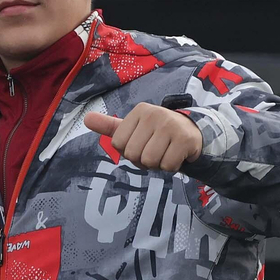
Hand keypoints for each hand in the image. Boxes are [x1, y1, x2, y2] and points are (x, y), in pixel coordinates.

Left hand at [85, 103, 202, 172]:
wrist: (193, 132)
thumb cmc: (158, 132)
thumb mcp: (134, 128)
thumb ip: (110, 126)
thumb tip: (86, 118)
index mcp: (139, 111)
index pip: (118, 144)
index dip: (129, 151)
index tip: (142, 143)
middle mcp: (154, 114)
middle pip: (133, 154)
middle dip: (142, 160)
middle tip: (155, 150)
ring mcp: (171, 125)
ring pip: (149, 161)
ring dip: (156, 165)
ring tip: (165, 152)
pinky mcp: (185, 139)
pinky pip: (167, 166)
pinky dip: (170, 167)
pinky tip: (176, 155)